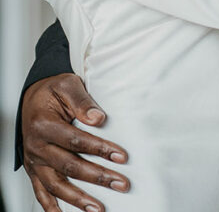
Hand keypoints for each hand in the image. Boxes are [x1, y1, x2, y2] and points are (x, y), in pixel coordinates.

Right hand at [22, 74, 128, 211]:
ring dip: (78, 199)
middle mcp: (36, 146)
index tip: (121, 156)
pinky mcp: (33, 170)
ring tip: (99, 208)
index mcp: (44, 124)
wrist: (31, 96)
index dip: (99, 149)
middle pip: (69, 166)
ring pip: (56, 185)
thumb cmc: (51, 90)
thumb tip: (99, 119)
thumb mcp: (67, 85)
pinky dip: (52, 208)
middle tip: (121, 183)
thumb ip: (82, 101)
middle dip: (97, 176)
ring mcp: (34, 161)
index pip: (76, 140)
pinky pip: (41, 193)